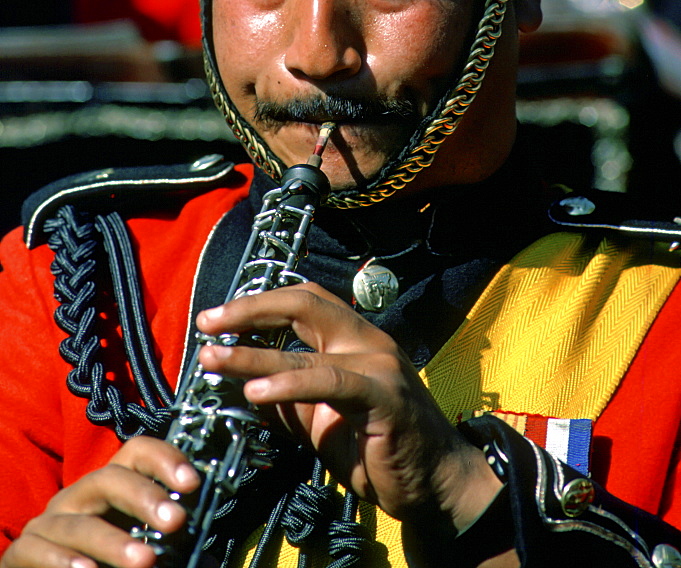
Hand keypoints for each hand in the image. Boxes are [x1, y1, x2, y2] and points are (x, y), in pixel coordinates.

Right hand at [1, 437, 198, 567]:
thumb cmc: (103, 561)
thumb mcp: (138, 548)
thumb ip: (173, 552)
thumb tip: (211, 561)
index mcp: (111, 486)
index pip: (137, 452)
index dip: (165, 459)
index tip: (194, 482)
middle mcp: (79, 495)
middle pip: (109, 478)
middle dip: (144, 497)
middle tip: (176, 522)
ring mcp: (49, 521)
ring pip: (81, 524)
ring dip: (114, 543)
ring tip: (145, 562)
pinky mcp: (22, 552)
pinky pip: (40, 551)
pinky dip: (65, 562)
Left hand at [197, 283, 501, 532]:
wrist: (433, 485)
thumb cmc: (375, 450)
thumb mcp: (318, 418)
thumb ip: (284, 396)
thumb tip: (233, 382)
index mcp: (352, 338)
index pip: (302, 301)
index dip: (257, 305)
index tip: (215, 319)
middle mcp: (366, 340)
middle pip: (304, 303)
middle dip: (249, 309)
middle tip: (208, 323)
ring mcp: (378, 363)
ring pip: (307, 347)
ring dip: (253, 354)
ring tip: (213, 360)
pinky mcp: (384, 395)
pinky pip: (330, 382)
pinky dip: (289, 383)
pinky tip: (255, 392)